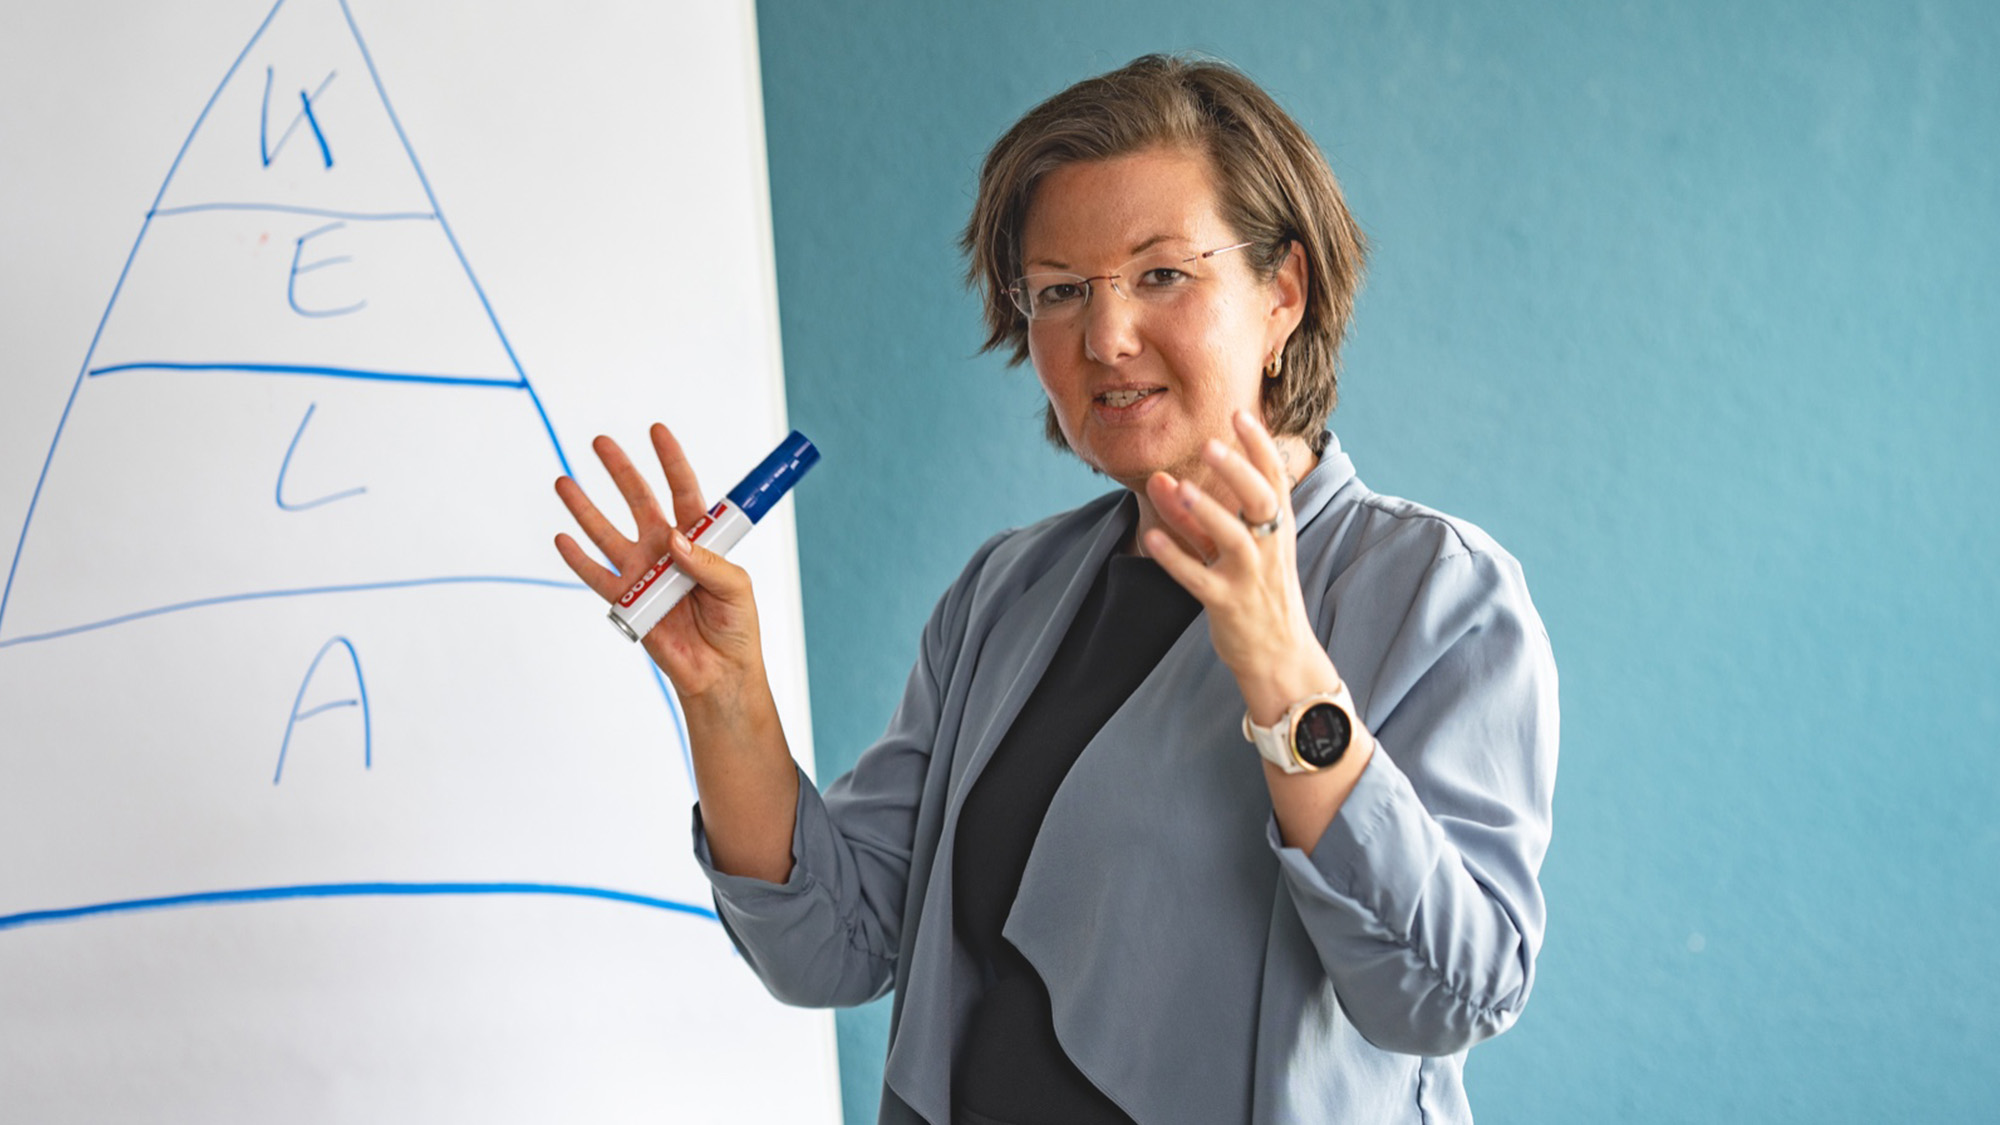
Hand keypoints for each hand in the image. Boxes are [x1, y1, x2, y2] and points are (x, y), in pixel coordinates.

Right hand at [553, 424, 765, 700]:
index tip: (656, 432)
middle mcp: (667, 550)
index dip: (671, 462)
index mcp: (698, 540)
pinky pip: (598, 577)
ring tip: (564, 482)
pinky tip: (562, 538)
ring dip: (585, 509)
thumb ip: (708, 562)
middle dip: (620, 471)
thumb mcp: (736, 588)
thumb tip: (675, 539)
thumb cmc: (735, 627)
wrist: (719, 673)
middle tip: (600, 443)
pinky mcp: (628, 602)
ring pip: (608, 533)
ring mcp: (644, 573)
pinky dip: (578, 559)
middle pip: (639, 501)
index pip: (684, 491)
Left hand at [1142, 411, 1337, 724]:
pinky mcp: (1227, 605)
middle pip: (1261, 501)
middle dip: (1238, 471)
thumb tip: (1160, 478)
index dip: (1259, 445)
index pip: (1274, 478)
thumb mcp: (1232, 549)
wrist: (1280, 656)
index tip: (1239, 413)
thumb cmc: (1256, 592)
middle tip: (1210, 444)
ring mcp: (1249, 578)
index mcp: (1278, 528)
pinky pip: (1199, 580)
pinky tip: (1151, 539)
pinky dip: (1175, 559)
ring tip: (1179, 486)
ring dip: (1207, 512)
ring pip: (1234, 539)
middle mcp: (1269, 548)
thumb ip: (1195, 515)